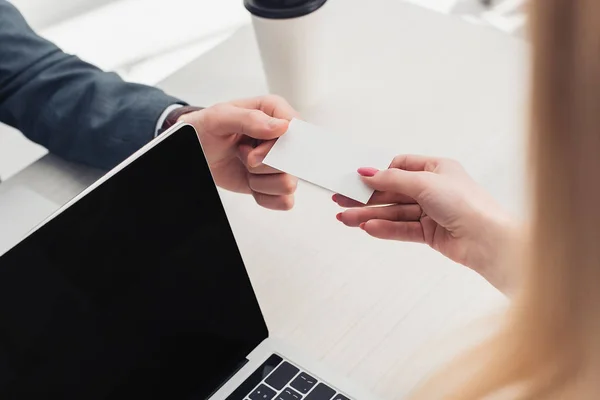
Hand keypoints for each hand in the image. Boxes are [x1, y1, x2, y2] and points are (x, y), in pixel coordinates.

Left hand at [179, 96, 298, 210]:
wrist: (197, 151)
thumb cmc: (207, 129)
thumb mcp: (220, 117)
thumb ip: (250, 118)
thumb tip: (281, 126)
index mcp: (276, 112)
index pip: (296, 132)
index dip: (275, 146)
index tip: (252, 148)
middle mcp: (283, 137)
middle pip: (292, 162)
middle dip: (262, 165)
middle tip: (243, 155)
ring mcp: (280, 161)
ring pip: (288, 184)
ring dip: (260, 181)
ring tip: (245, 166)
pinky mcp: (275, 182)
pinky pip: (284, 200)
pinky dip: (263, 196)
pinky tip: (250, 182)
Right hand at [334, 155, 518, 292]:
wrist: (488, 240)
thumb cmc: (466, 204)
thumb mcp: (424, 183)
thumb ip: (391, 179)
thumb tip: (367, 172)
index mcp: (437, 168)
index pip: (400, 167)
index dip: (378, 173)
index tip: (356, 179)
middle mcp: (433, 189)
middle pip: (392, 192)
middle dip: (367, 198)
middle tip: (341, 201)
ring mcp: (431, 212)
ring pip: (394, 212)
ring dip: (369, 215)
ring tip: (345, 219)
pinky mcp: (430, 233)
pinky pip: (402, 229)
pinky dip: (384, 229)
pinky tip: (367, 228)